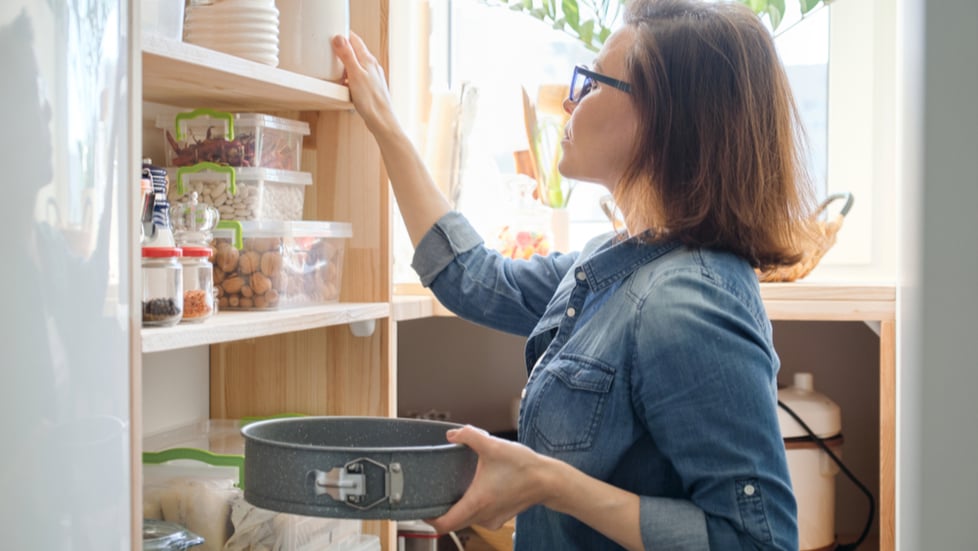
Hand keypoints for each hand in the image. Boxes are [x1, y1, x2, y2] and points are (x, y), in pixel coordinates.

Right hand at [331, 33, 398, 133]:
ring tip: (335, 70)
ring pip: (356, 65)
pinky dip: (348, 77)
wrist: (381, 120)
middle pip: (355, 51)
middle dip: (342, 50)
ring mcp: (372, 77)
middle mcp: (372, 66)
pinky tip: (344, 85)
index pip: (355, 39)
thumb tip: (339, 37)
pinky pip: (357, 77)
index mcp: (368, 60)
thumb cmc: (371, 100)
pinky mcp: (370, 88)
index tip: (332, 34)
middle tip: (330, 51)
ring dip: (345, 65)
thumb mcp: (355, 75)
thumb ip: (347, 55)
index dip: (343, 34)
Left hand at [426, 425, 555, 533]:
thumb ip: (469, 435)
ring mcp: (492, 520)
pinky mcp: (499, 518)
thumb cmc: (523, 466)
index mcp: (477, 502)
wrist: (548, 480)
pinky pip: (477, 518)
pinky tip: (474, 491)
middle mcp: (483, 516)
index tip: (422, 507)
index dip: (429, 518)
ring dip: (457, 508)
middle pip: (452, 523)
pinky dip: (471, 508)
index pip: (444, 524)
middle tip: (433, 494)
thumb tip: (452, 434)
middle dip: (441, 511)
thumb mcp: (493, 445)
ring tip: (453, 489)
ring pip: (465, 520)